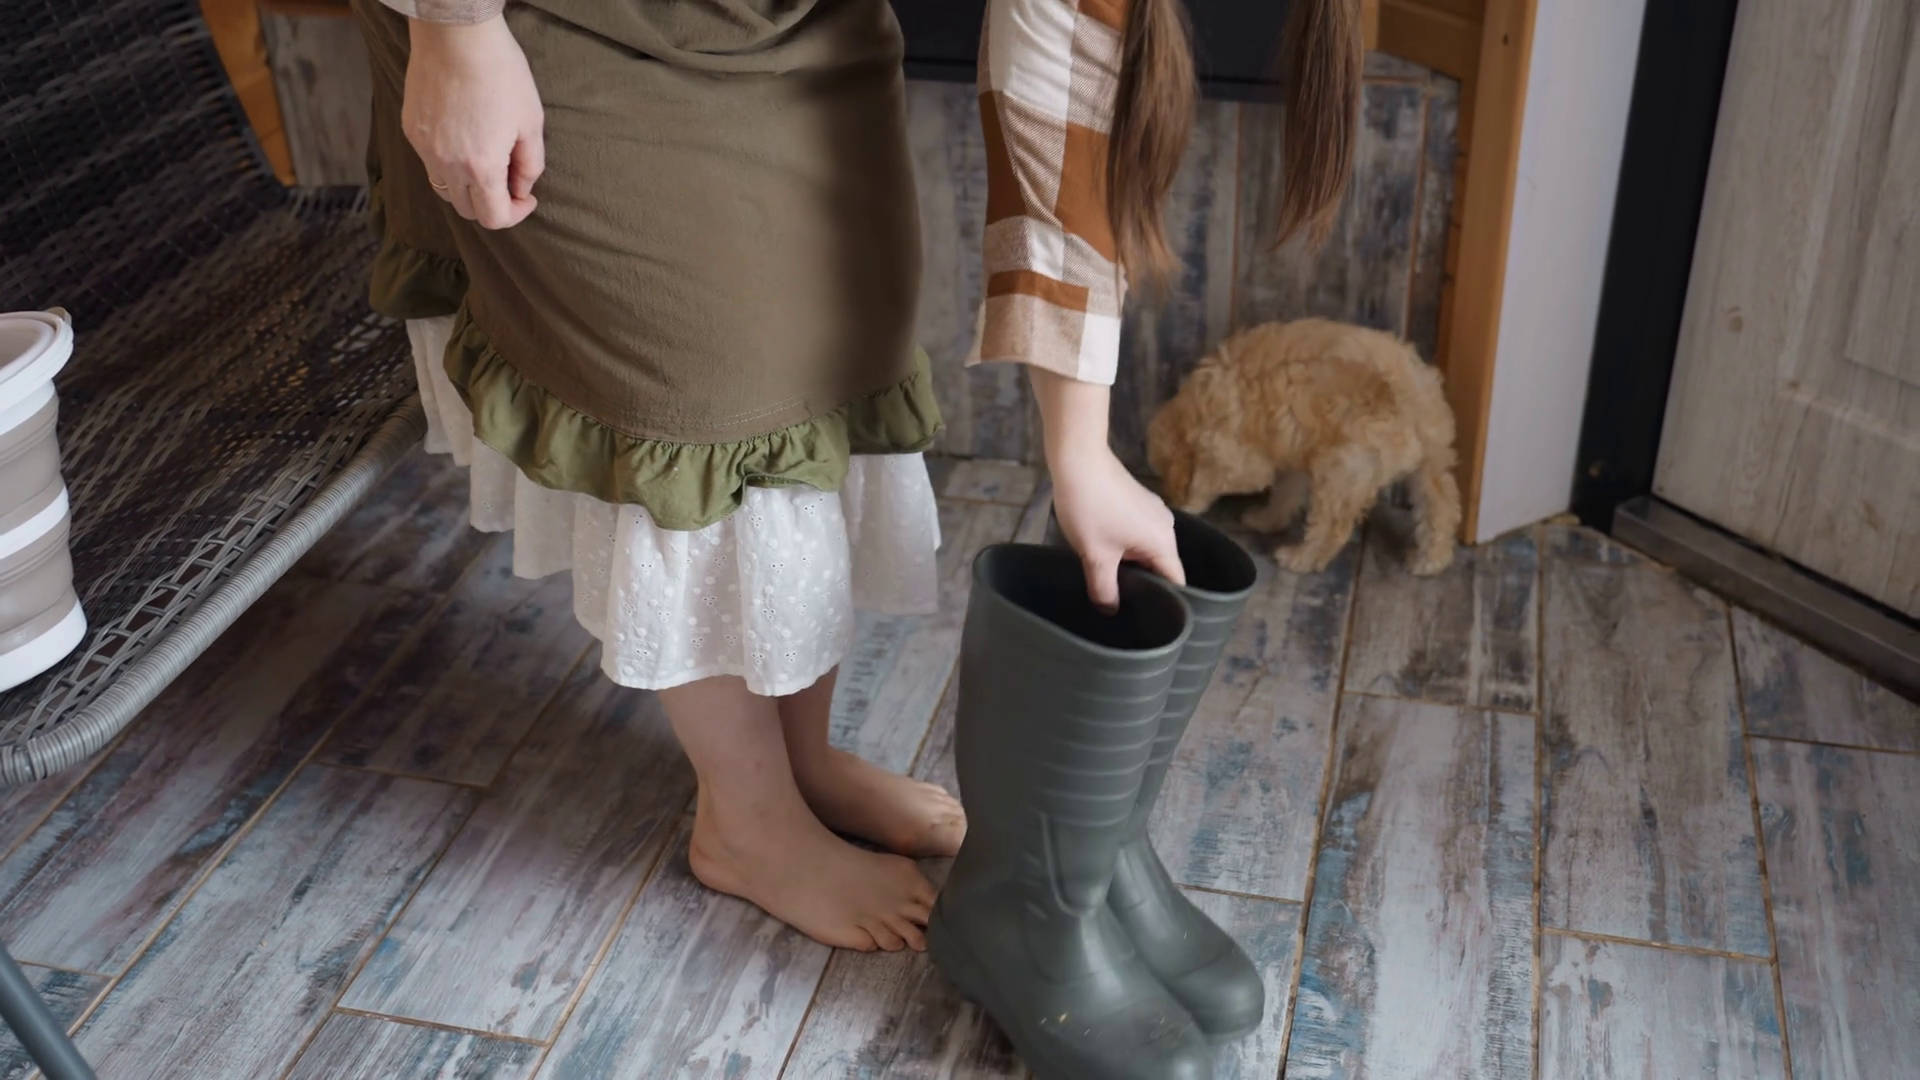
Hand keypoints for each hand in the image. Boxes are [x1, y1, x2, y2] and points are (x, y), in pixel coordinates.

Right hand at [403, 16, 543, 228]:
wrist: (456, 36)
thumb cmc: (501, 74)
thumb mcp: (531, 122)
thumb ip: (530, 164)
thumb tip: (522, 189)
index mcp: (480, 168)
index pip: (493, 219)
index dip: (515, 214)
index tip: (526, 196)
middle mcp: (447, 165)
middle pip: (466, 210)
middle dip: (491, 204)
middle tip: (508, 180)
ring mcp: (425, 149)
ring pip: (445, 190)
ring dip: (467, 189)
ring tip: (484, 163)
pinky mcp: (411, 130)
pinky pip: (430, 163)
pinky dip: (448, 164)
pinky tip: (463, 139)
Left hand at [1051, 445, 1185, 610]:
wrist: (1078, 460)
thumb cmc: (1090, 507)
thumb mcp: (1095, 556)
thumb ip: (1104, 589)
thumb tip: (1109, 610)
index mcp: (1163, 541)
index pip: (1175, 582)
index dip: (1166, 602)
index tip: (1150, 617)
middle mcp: (1165, 526)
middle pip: (1160, 566)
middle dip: (1142, 584)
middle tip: (1121, 602)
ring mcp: (1152, 511)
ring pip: (1146, 550)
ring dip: (1129, 564)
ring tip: (1108, 579)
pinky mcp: (1138, 502)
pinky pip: (1137, 534)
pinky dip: (1124, 546)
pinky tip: (1103, 551)